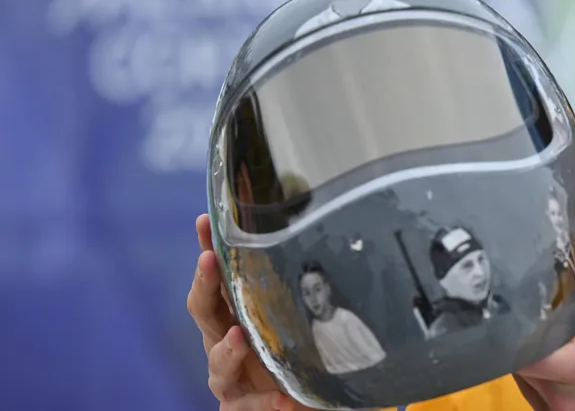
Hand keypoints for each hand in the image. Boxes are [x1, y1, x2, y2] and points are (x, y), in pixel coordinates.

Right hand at [187, 214, 307, 410]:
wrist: (305, 401)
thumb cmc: (302, 351)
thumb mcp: (304, 314)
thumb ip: (306, 288)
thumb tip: (333, 239)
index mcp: (238, 313)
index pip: (219, 277)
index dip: (208, 248)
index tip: (206, 220)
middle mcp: (226, 340)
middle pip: (204, 311)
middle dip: (204, 285)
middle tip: (208, 261)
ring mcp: (230, 376)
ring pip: (217, 362)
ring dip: (227, 349)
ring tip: (238, 337)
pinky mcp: (241, 406)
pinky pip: (249, 405)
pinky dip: (266, 402)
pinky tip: (284, 400)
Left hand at [514, 237, 574, 410]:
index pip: (525, 351)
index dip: (514, 326)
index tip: (517, 299)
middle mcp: (562, 400)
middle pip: (517, 361)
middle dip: (519, 332)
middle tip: (525, 303)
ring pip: (520, 377)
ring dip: (526, 352)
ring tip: (538, 324)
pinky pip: (531, 390)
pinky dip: (535, 370)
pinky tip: (550, 351)